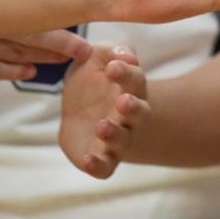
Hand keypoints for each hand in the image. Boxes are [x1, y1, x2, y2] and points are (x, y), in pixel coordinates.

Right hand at [0, 30, 90, 79]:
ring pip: (11, 57)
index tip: (83, 33)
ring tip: (67, 63)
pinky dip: (8, 71)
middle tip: (87, 52)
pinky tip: (29, 72)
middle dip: (59, 47)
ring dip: (39, 60)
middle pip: (28, 41)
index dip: (59, 30)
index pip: (32, 20)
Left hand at [59, 44, 148, 178]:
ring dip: (115, 134)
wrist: (79, 109)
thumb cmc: (95, 79)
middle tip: (123, 101)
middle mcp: (129, 115)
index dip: (127, 72)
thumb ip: (111, 51)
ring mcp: (117, 138)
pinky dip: (98, 166)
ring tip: (102, 126)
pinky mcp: (101, 158)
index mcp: (130, 88)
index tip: (113, 66)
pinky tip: (87, 159)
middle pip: (140, 112)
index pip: (135, 79)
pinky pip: (105, 167)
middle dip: (133, 107)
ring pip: (123, 140)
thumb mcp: (97, 57)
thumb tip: (124, 55)